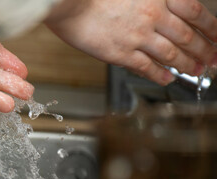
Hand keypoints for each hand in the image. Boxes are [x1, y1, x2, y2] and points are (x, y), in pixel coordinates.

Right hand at [46, 0, 216, 84]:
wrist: (68, 3)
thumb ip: (150, 0)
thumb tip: (165, 11)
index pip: (194, 12)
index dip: (210, 27)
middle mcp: (151, 16)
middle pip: (187, 37)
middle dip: (204, 50)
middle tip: (213, 59)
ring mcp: (137, 37)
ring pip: (170, 54)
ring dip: (187, 65)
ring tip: (196, 71)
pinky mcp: (121, 53)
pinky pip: (147, 67)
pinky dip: (160, 75)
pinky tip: (167, 79)